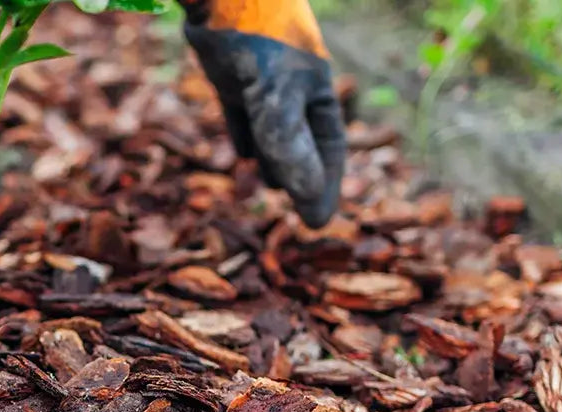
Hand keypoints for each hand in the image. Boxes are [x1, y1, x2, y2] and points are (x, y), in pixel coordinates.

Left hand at [183, 0, 345, 226]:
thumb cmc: (256, 39)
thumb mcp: (276, 98)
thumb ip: (289, 146)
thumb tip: (308, 198)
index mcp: (316, 92)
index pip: (328, 150)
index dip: (324, 187)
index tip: (317, 221)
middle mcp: (293, 89)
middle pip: (302, 144)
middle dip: (300, 178)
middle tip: (298, 216)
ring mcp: (262, 83)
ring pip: (272, 132)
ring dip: (273, 160)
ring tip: (271, 186)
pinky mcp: (233, 76)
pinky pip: (244, 115)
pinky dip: (246, 137)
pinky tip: (245, 157)